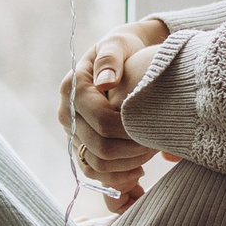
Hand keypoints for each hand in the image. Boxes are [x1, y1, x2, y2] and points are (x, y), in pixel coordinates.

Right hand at [59, 19, 172, 207]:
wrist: (120, 57)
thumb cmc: (122, 49)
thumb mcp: (118, 45)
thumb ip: (112, 59)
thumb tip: (106, 81)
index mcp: (73, 89)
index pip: (102, 121)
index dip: (130, 130)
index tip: (155, 130)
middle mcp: (67, 114)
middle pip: (99, 148)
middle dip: (132, 152)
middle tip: (158, 148)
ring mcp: (73, 133)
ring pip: (95, 167)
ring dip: (125, 170)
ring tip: (149, 160)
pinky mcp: (82, 146)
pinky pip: (95, 174)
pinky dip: (117, 181)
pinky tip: (139, 175)